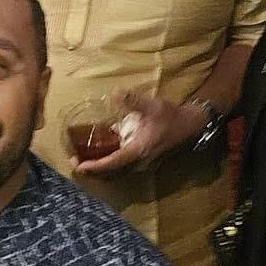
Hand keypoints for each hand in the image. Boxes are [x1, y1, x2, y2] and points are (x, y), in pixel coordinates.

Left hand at [72, 93, 204, 178]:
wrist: (190, 125)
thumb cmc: (170, 117)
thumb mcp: (152, 106)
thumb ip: (133, 100)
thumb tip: (115, 94)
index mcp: (138, 151)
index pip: (112, 163)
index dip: (95, 166)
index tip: (79, 166)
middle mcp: (138, 161)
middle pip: (111, 172)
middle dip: (93, 170)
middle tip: (75, 163)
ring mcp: (141, 162)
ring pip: (116, 171)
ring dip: (100, 167)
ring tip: (83, 160)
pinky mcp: (142, 158)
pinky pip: (122, 165)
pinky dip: (109, 162)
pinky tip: (100, 151)